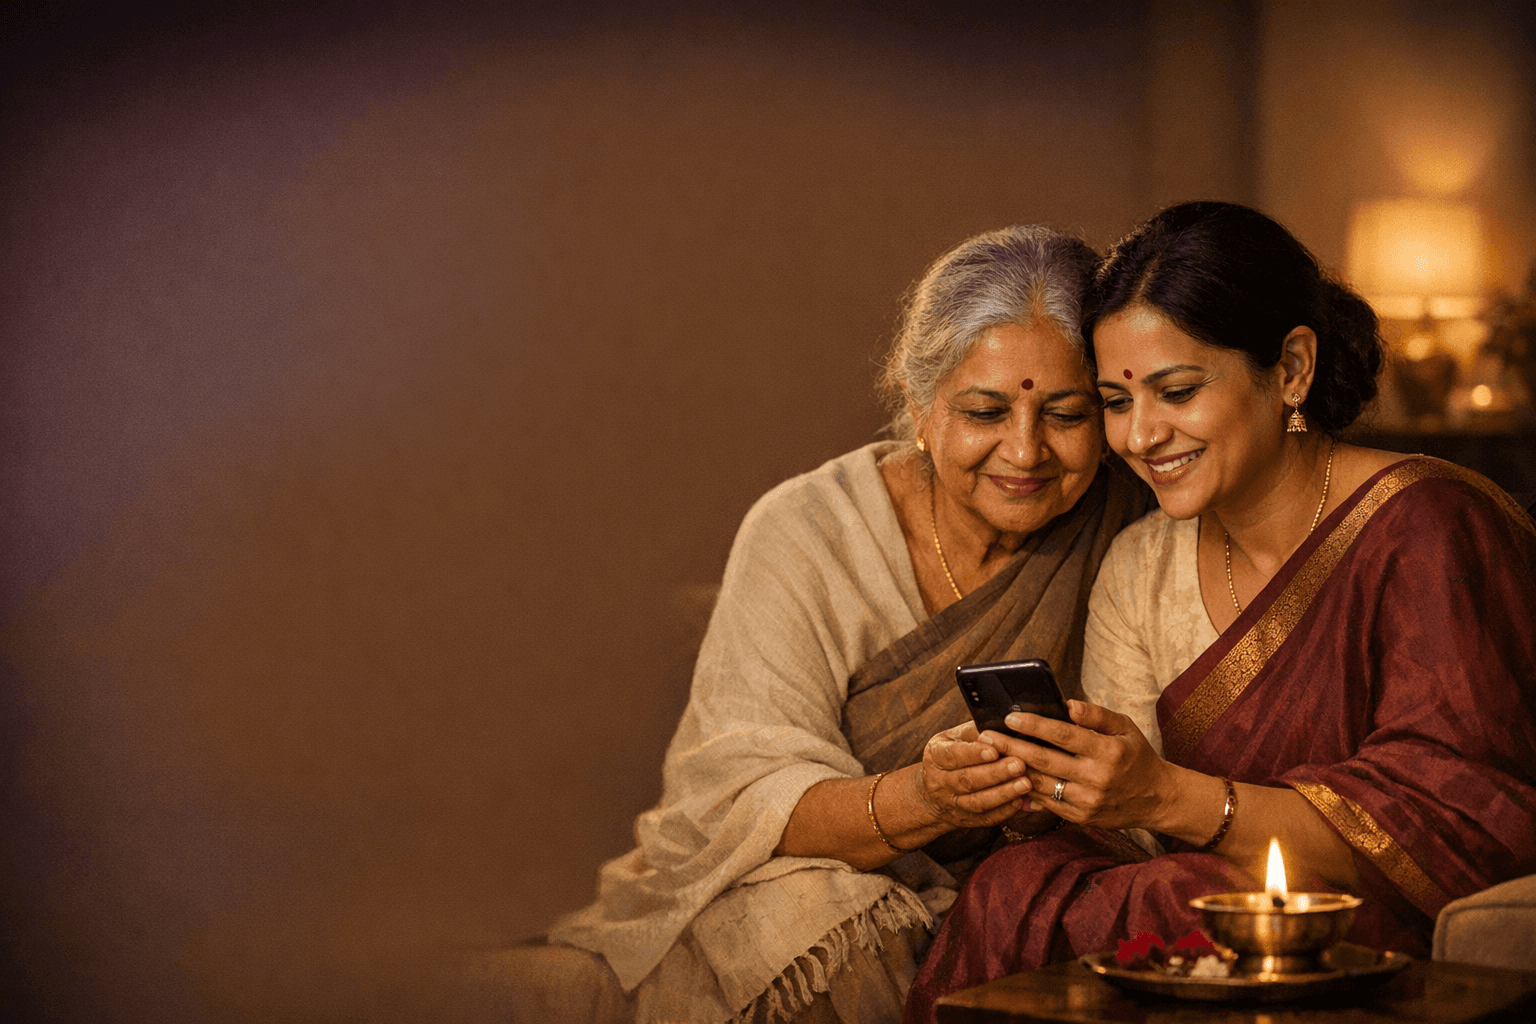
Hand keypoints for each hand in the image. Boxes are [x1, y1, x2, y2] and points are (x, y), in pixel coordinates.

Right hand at [916, 720, 1030, 828]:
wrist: (934, 790)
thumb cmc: (953, 754)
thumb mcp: (956, 737)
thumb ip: (976, 731)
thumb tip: (1004, 725)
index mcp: (936, 755)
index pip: (953, 755)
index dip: (973, 754)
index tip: (995, 750)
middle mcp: (940, 781)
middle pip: (967, 780)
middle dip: (995, 773)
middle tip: (1019, 765)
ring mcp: (952, 803)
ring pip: (977, 802)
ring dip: (1003, 794)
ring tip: (1025, 784)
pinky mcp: (965, 819)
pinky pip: (985, 818)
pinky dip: (1004, 811)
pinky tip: (1020, 802)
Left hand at [989, 700, 1177, 830]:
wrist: (1157, 799)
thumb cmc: (1136, 756)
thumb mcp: (1125, 728)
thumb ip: (1096, 715)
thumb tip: (1067, 705)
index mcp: (1108, 751)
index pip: (1063, 735)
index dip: (1033, 725)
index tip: (1010, 717)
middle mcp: (1097, 778)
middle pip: (1044, 760)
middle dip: (1011, 747)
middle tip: (987, 736)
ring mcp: (1088, 801)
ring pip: (1041, 784)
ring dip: (1013, 769)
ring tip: (992, 756)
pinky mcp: (1081, 817)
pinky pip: (1047, 802)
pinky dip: (1027, 789)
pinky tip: (1010, 776)